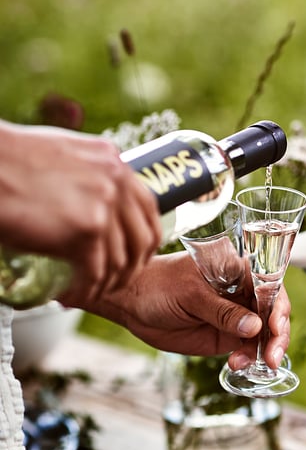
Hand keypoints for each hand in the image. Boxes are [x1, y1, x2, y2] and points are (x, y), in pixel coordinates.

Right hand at [0, 122, 161, 302]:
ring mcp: (105, 204)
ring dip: (107, 283)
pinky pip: (96, 271)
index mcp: (113, 161)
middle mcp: (117, 180)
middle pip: (143, 237)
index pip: (147, 207)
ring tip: (90, 292)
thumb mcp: (63, 154)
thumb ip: (86, 173)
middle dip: (133, 267)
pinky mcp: (87, 228)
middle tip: (116, 282)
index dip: (144, 237)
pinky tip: (74, 295)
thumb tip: (91, 197)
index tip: (134, 256)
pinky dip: (87, 290)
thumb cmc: (9, 160)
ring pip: (120, 260)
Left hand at [86, 252, 290, 368]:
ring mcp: (236, 314)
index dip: (278, 305)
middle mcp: (242, 291)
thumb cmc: (158, 286)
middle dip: (277, 334)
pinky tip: (237, 365)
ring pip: (264, 333)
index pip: (269, 284)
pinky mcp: (226, 335)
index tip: (274, 326)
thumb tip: (255, 326)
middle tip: (272, 356)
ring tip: (244, 363)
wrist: (132, 304)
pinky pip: (248, 348)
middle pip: (273, 311)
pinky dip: (249, 358)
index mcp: (237, 269)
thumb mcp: (189, 295)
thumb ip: (222, 311)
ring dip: (263, 350)